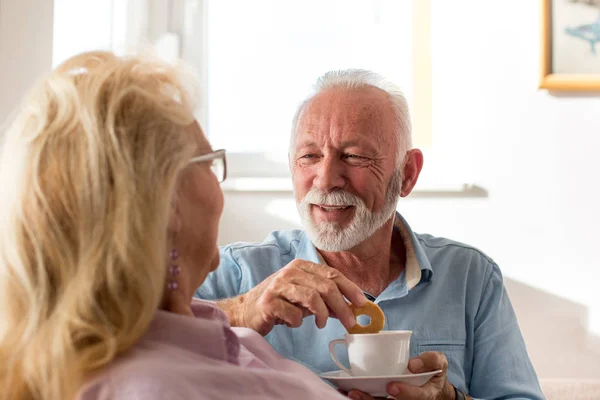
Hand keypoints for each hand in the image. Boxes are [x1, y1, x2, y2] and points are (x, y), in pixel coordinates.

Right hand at [228, 259, 366, 335]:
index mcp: (301, 266)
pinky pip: (294, 314)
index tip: (362, 303)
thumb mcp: (303, 295)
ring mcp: (278, 286)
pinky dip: (299, 322)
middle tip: (349, 322)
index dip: (350, 288)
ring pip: (312, 298)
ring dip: (322, 315)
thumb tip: (350, 307)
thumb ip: (323, 298)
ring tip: (322, 324)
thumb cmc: (279, 302)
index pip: (332, 274)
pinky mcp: (268, 302)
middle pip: (325, 287)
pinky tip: (295, 322)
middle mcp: (290, 272)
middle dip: (341, 306)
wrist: (246, 311)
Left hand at [344, 352, 455, 399]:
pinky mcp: (386, 399)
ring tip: (349, 392)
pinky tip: (347, 391)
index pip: (417, 397)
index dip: (405, 393)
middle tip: (357, 392)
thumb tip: (413, 363)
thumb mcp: (439, 362)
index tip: (392, 386)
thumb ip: (431, 360)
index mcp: (425, 394)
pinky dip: (362, 397)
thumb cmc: (432, 372)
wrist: (431, 385)